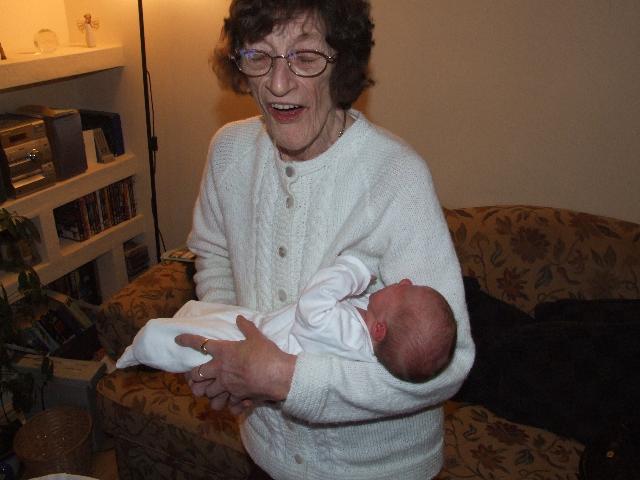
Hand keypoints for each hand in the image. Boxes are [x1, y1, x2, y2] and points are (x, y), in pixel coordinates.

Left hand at [176, 315, 296, 409]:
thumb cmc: (266, 354)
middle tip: (195, 376)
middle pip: (197, 374)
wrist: (278, 375)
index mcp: (224, 352)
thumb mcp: (257, 337)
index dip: (187, 340)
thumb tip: (239, 318)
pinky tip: (231, 404)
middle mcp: (221, 370)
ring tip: (213, 391)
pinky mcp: (236, 397)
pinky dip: (228, 405)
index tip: (178, 340)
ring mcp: (227, 386)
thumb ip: (246, 327)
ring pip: (207, 393)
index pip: (200, 344)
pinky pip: (226, 405)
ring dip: (209, 392)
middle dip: (194, 376)